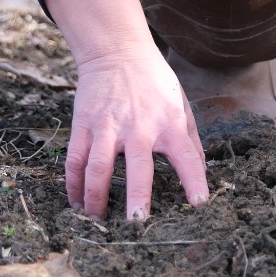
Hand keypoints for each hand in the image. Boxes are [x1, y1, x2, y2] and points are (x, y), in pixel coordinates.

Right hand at [44, 0, 209, 219]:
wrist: (117, 51)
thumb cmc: (154, 80)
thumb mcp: (181, 103)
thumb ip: (191, 139)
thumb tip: (202, 172)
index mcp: (169, 123)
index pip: (187, 157)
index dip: (194, 181)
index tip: (199, 205)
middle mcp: (139, 127)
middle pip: (137, 167)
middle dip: (137, 197)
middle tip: (136, 225)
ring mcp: (108, 126)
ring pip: (98, 168)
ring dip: (96, 198)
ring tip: (97, 221)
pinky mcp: (84, 125)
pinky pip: (75, 160)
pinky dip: (73, 184)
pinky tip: (76, 202)